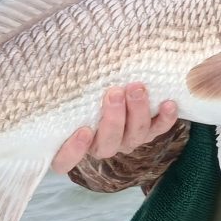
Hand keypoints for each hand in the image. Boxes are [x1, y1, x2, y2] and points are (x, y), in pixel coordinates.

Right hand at [50, 82, 178, 173]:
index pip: (65, 161)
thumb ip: (61, 87)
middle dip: (113, 119)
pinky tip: (169, 103)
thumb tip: (52, 58)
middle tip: (113, 93)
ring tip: (136, 88)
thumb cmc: (79, 90)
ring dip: (137, 112)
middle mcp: (101, 146)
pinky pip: (158, 130)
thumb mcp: (66, 91)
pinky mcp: (147, 132)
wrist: (114, 88)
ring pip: (134, 136)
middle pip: (108, 144)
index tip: (83, 130)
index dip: (74, 151)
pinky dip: (165, 118)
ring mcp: (126, 141)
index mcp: (72, 145)